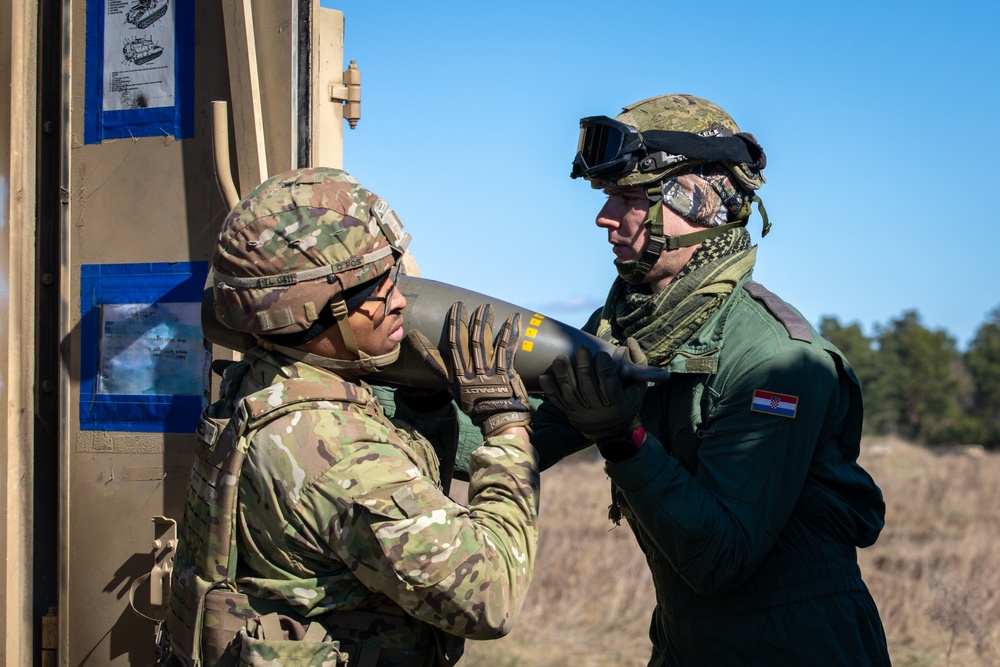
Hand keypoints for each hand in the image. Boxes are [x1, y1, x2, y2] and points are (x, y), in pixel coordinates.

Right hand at [405, 302, 530, 437]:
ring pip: (485, 343)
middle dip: (468, 320)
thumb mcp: (455, 391)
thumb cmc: (477, 406)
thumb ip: (443, 372)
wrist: (499, 421)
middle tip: (468, 304)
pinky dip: (510, 333)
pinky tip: (512, 319)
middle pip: (469, 341)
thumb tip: (428, 356)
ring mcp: (490, 373)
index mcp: (459, 377)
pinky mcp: (506, 374)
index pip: (453, 347)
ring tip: (487, 307)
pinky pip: (506, 349)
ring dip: (486, 323)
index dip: (453, 326)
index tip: (454, 309)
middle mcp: (473, 373)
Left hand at [538, 338, 646, 440]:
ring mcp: (582, 410)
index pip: (609, 382)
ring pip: (570, 392)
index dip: (604, 367)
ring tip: (560, 358)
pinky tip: (545, 376)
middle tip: (581, 348)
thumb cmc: (625, 400)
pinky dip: (550, 389)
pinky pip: (558, 401)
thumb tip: (629, 340)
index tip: (601, 354)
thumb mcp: (637, 386)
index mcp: (617, 402)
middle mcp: (598, 408)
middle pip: (587, 385)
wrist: (610, 430)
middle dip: (583, 365)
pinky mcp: (569, 411)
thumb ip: (637, 363)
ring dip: (563, 374)